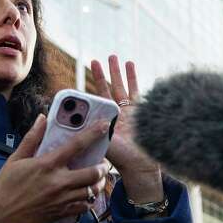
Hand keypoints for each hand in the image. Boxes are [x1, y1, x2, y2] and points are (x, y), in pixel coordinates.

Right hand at [0, 116, 109, 222]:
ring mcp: (62, 199)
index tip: (104, 126)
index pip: (76, 145)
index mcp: (47, 165)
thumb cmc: (6, 186)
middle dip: (103, 167)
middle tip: (103, 162)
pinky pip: (84, 207)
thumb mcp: (15, 159)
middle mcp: (58, 182)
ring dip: (98, 183)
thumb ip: (32, 138)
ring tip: (97, 178)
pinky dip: (89, 200)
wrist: (0, 216)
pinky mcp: (61, 213)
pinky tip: (85, 194)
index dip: (93, 134)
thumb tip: (42, 119)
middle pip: (93, 173)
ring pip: (92, 191)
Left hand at [90, 55, 163, 202]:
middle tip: (94, 60)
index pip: (94, 102)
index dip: (86, 93)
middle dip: (102, 75)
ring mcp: (129, 112)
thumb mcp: (101, 144)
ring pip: (121, 87)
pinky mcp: (142, 111)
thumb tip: (81, 124)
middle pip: (107, 90)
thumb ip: (91, 132)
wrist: (141, 166)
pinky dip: (133, 77)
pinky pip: (136, 90)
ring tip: (113, 56)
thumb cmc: (121, 159)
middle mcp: (116, 115)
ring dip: (117, 72)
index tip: (80, 82)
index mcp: (104, 121)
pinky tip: (130, 64)